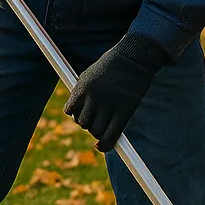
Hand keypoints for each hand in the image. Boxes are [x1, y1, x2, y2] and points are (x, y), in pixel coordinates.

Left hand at [64, 34, 167, 151]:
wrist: (134, 57)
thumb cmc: (111, 65)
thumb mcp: (90, 74)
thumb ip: (80, 91)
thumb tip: (73, 110)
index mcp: (82, 87)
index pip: (70, 111)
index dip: (76, 114)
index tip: (84, 113)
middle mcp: (93, 97)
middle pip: (82, 123)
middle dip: (88, 123)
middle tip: (98, 118)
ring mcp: (109, 104)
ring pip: (95, 130)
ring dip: (98, 132)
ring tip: (105, 125)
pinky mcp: (124, 110)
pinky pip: (110, 135)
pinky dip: (105, 144)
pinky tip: (102, 146)